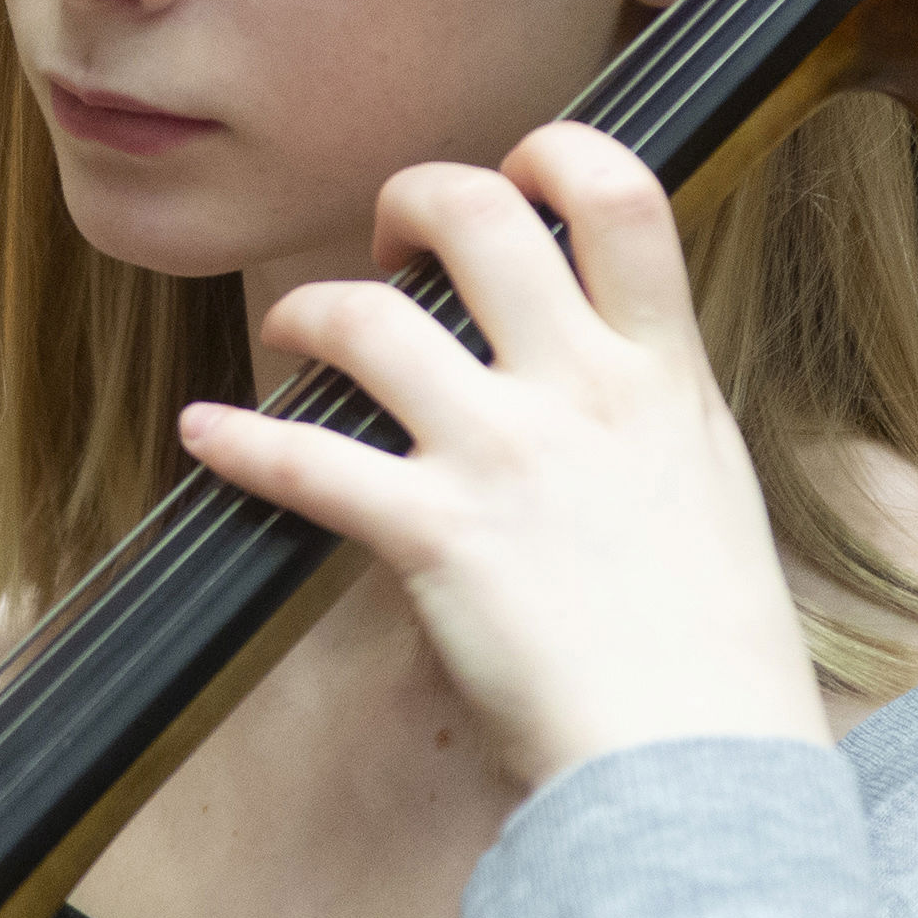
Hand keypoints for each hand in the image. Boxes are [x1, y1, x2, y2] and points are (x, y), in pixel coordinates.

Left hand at [177, 124, 825, 789]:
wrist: (697, 764)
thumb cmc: (712, 652)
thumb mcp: (709, 485)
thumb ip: (647, 406)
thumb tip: (592, 362)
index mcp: (662, 373)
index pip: (620, 191)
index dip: (551, 153)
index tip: (512, 179)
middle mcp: (583, 392)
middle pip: (475, 211)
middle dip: (407, 202)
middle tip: (386, 248)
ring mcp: (505, 457)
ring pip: (368, 318)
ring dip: (307, 311)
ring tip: (293, 334)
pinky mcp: (434, 535)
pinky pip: (305, 460)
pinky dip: (238, 441)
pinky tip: (206, 434)